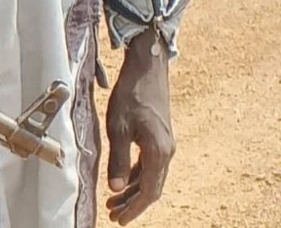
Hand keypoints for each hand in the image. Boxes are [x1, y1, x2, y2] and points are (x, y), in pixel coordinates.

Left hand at [105, 31, 173, 221]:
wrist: (148, 67)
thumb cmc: (131, 94)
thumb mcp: (118, 128)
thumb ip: (118, 160)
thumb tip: (115, 189)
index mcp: (158, 152)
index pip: (148, 192)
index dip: (134, 209)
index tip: (119, 220)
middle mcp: (166, 151)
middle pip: (151, 188)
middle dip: (133, 203)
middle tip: (114, 214)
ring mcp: (165, 143)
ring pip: (151, 176)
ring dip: (134, 190)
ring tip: (114, 201)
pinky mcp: (160, 136)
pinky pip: (150, 163)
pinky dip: (137, 175)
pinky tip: (124, 178)